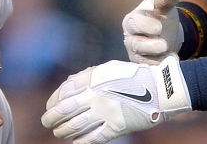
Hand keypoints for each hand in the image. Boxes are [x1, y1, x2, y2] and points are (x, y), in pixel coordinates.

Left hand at [41, 56, 190, 143]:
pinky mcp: (116, 127)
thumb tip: (67, 86)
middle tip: (47, 122)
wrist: (159, 89)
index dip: (53, 102)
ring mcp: (105, 112)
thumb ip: (87, 77)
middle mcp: (96, 95)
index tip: (50, 107)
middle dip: (51, 118)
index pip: (63, 92)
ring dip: (62, 131)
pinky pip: (93, 138)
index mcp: (93, 79)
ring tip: (59, 133)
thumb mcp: (108, 69)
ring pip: (75, 126)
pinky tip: (75, 142)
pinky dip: (81, 142)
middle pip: (64, 110)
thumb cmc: (133, 77)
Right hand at [122, 0, 181, 64]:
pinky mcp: (141, 64)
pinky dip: (159, 66)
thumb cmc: (159, 15)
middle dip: (150, 46)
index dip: (146, 26)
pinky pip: (148, 68)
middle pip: (135, 44)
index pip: (134, 23)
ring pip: (141, 58)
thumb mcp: (163, 6)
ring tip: (169, 53)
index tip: (158, 28)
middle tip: (164, 45)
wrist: (163, 31)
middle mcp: (130, 37)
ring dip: (156, 58)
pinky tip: (170, 60)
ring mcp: (135, 52)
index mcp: (132, 19)